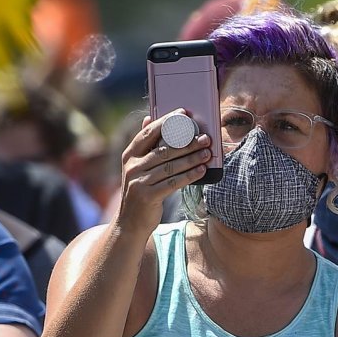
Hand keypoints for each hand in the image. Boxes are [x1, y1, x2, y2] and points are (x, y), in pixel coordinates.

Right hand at [117, 111, 211, 236]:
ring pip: (170, 166)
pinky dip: (189, 176)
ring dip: (192, 159)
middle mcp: (132, 166)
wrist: (130, 222)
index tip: (184, 114)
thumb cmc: (141, 190)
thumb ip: (145, 146)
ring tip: (208, 153)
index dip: (166, 122)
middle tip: (205, 138)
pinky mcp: (148, 196)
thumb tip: (148, 118)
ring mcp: (138, 181)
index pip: (148, 133)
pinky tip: (202, 171)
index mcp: (129, 155)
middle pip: (163, 150)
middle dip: (187, 142)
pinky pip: (173, 183)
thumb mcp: (138, 167)